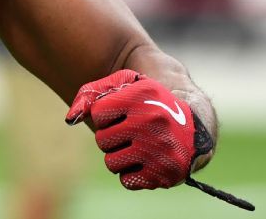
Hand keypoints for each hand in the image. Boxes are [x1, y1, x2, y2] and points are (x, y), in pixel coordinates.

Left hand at [64, 69, 198, 189]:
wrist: (194, 127)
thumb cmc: (150, 103)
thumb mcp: (126, 85)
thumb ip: (91, 93)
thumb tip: (71, 118)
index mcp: (141, 96)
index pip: (98, 113)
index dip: (106, 114)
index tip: (121, 112)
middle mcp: (152, 122)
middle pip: (102, 140)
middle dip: (112, 137)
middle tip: (130, 131)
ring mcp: (159, 149)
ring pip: (111, 163)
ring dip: (119, 156)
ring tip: (137, 146)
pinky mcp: (164, 173)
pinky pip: (127, 180)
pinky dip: (132, 173)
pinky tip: (146, 160)